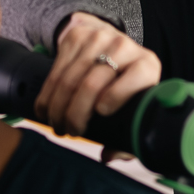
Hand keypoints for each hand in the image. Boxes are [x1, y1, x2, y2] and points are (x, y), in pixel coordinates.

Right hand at [33, 13, 160, 140]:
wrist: (111, 46)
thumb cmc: (125, 84)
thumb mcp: (134, 104)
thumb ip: (128, 134)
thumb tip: (110, 155)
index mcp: (146, 65)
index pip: (136, 76)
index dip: (116, 96)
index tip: (100, 113)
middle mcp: (124, 47)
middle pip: (93, 82)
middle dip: (75, 113)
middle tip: (69, 131)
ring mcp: (98, 39)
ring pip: (70, 78)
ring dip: (58, 107)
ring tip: (56, 124)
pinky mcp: (76, 37)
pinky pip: (56, 70)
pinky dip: (47, 94)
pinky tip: (46, 109)